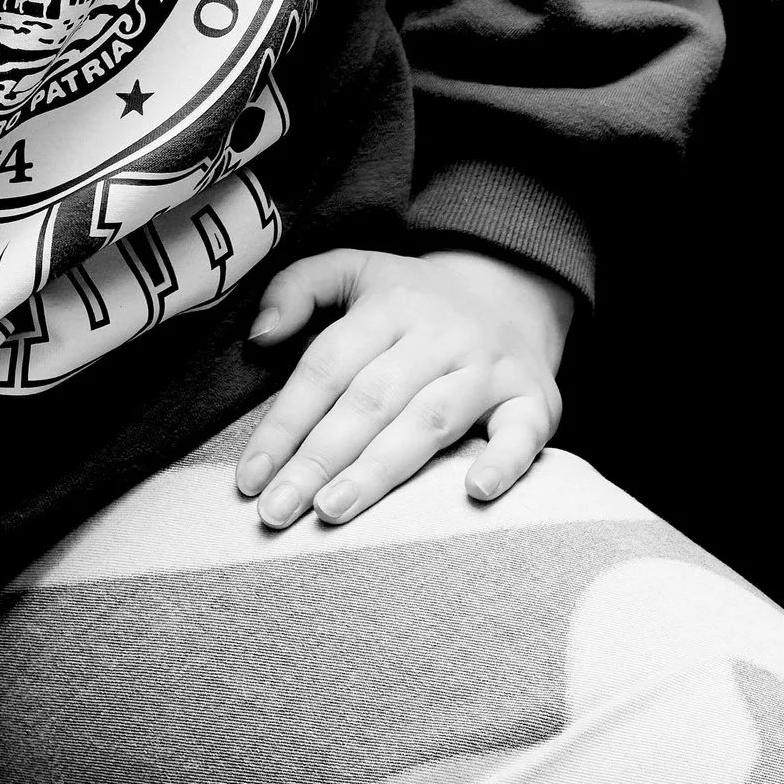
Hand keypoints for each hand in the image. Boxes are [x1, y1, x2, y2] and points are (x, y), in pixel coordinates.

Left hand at [236, 243, 571, 531]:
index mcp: (389, 305)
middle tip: (276, 512)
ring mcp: (489, 368)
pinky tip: (474, 493)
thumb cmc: (413, 299)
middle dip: (318, 459)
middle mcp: (438, 335)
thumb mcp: (354, 271)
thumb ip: (298, 289)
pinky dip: (503, 462)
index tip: (249, 478)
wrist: (513, 288)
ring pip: (431, 420)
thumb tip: (260, 337)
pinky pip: (523, 432)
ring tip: (332, 510)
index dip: (284, 424)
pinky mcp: (534, 399)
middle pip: (370, 400)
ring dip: (380, 469)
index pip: (326, 368)